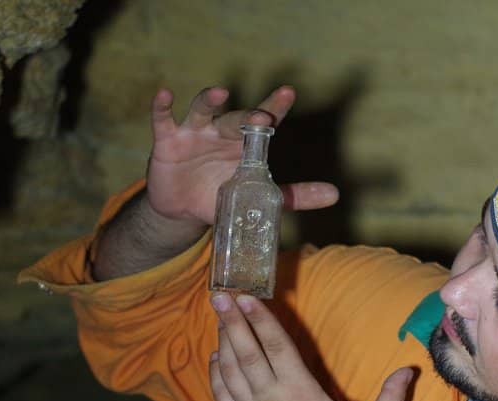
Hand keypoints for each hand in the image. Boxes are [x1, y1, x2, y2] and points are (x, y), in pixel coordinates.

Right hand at [145, 85, 339, 225]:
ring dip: (209, 100)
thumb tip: (334, 194)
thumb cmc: (221, 195)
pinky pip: (163, 120)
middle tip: (261, 116)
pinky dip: (162, 107)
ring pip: (203, 111)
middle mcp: (221, 132)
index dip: (275, 107)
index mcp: (244, 143)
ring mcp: (194, 133)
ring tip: (219, 92)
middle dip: (247, 115)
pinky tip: (165, 94)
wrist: (181, 211)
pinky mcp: (168, 141)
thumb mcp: (257, 196)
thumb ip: (294, 195)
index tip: (288, 93)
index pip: (263, 121)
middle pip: (236, 118)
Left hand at [208, 292, 412, 400]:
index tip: (247, 298)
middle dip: (233, 322)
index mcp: (301, 391)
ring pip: (232, 371)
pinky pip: (222, 396)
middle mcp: (271, 399)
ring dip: (225, 342)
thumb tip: (409, 370)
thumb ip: (392, 397)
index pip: (277, 346)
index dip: (261, 319)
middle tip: (220, 296)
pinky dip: (217, 374)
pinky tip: (216, 357)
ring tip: (220, 318)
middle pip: (247, 352)